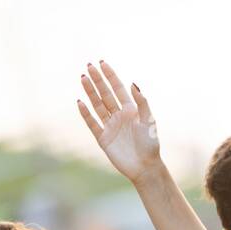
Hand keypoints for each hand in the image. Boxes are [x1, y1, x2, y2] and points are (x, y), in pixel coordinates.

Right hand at [77, 61, 159, 183]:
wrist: (145, 167)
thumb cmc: (150, 144)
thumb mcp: (149, 120)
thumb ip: (142, 102)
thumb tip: (133, 83)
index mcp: (131, 110)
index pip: (118, 89)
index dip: (110, 76)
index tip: (102, 63)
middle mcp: (119, 116)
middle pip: (105, 94)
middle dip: (97, 80)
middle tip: (88, 66)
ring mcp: (110, 126)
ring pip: (97, 105)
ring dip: (90, 92)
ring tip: (82, 78)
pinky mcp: (103, 138)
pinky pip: (92, 123)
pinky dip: (86, 113)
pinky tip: (80, 102)